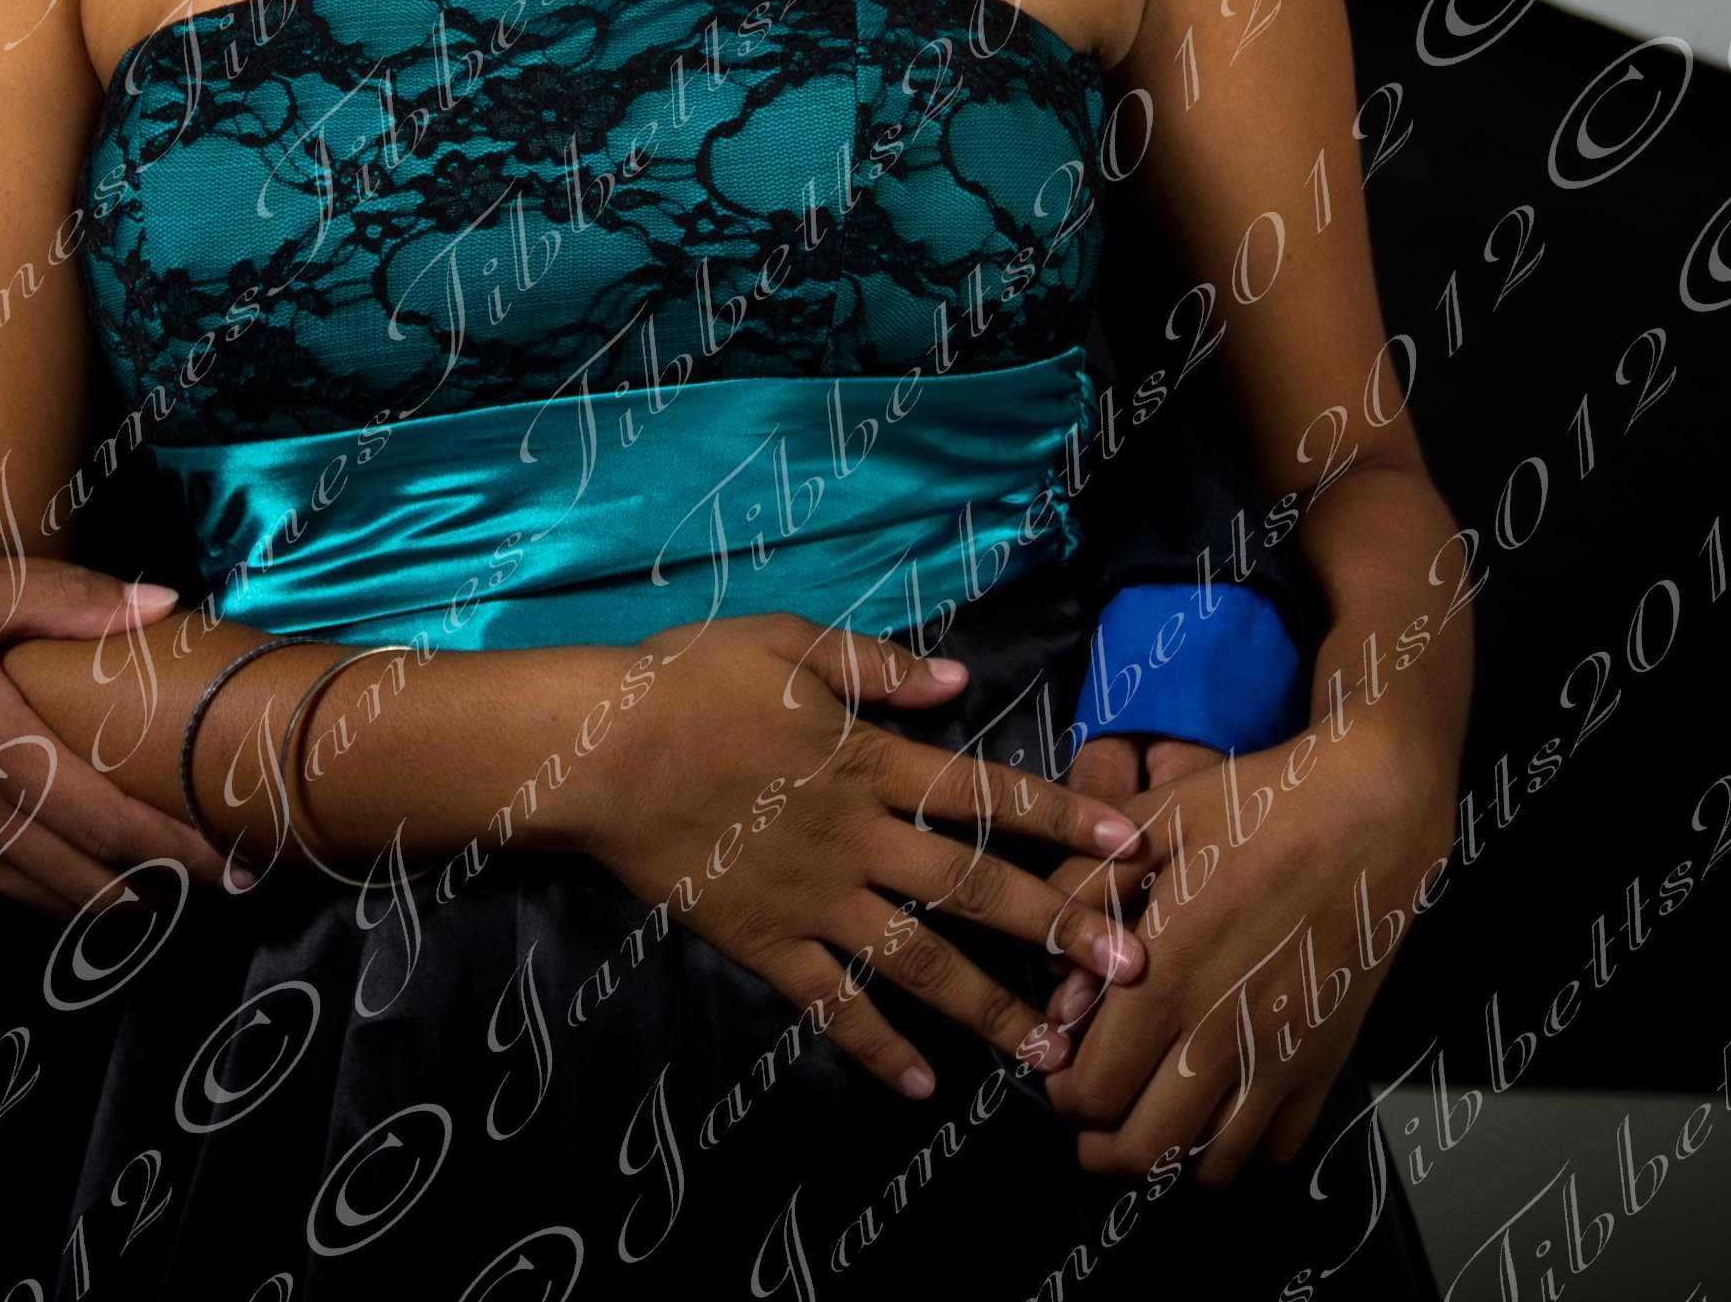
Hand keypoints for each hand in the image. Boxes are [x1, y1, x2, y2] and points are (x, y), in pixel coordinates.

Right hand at [0, 565, 222, 912]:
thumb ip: (67, 599)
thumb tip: (161, 603)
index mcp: (1, 749)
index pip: (110, 823)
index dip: (176, 852)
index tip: (231, 865)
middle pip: (86, 880)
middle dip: (158, 890)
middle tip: (215, 887)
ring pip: (40, 898)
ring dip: (101, 903)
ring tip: (154, 892)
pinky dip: (38, 897)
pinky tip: (62, 884)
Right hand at [557, 617, 1154, 1102]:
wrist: (597, 751)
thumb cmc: (688, 683)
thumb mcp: (787, 644)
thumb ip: (877, 666)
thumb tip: (960, 680)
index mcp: (869, 763)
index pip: (986, 793)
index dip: (1063, 817)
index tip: (1133, 843)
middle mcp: (858, 839)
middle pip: (975, 888)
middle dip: (1060, 929)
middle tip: (1132, 967)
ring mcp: (814, 899)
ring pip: (919, 961)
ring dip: (990, 1008)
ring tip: (1051, 1052)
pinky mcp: (766, 944)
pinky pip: (831, 1006)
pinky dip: (877, 1047)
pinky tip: (923, 1086)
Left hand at [1044, 725, 1447, 1186]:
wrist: (1372, 807)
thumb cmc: (1256, 805)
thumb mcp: (1149, 823)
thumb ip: (1083, 895)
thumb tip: (1058, 991)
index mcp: (1166, 977)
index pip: (1092, 1090)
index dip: (1064, 1097)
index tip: (1062, 1076)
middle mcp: (1222, 1032)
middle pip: (1143, 1149)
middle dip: (1103, 1147)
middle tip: (1093, 1125)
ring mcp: (1281, 1054)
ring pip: (1212, 1163)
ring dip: (1172, 1159)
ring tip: (1155, 1124)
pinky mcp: (1329, 1056)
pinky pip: (1281, 1145)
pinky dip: (1245, 1149)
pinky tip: (1224, 1115)